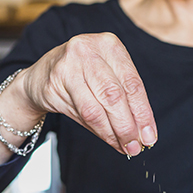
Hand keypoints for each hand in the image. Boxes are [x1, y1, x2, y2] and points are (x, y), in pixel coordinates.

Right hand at [18, 32, 157, 156]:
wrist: (42, 76)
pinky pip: (81, 113)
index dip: (143, 113)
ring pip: (97, 108)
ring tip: (124, 147)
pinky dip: (98, 131)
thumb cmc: (83, 77)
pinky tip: (108, 139)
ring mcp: (69, 65)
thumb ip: (126, 102)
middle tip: (136, 147)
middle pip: (115, 96)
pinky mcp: (54, 82)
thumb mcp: (108, 79)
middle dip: (128, 126)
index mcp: (110, 45)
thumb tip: (144, 134)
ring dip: (113, 133)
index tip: (150, 135)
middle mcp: (89, 50)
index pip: (133, 83)